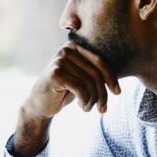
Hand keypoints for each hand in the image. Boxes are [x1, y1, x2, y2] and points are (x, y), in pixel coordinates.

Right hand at [13, 42, 120, 156]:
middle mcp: (66, 49)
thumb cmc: (64, 91)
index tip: (117, 93)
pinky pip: (80, 88)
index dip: (111, 78)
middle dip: (102, 94)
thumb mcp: (81, 79)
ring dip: (92, 100)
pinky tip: (82, 107)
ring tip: (88, 108)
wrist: (39, 104)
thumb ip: (95, 73)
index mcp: (75, 47)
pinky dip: (85, 101)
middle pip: (95, 73)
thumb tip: (117, 82)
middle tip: (102, 109)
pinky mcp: (55, 73)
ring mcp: (60, 60)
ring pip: (89, 82)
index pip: (100, 61)